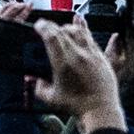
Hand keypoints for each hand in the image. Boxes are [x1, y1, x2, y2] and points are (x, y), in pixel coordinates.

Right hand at [36, 19, 125, 133]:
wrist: (100, 110)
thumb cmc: (77, 106)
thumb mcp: (51, 98)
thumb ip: (38, 86)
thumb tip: (32, 78)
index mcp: (64, 64)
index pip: (52, 37)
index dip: (43, 27)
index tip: (38, 25)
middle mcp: (78, 55)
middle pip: (63, 31)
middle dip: (52, 26)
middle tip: (46, 26)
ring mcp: (91, 54)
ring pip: (78, 31)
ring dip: (67, 27)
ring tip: (61, 28)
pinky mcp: (101, 56)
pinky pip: (90, 36)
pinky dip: (84, 28)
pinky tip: (80, 23)